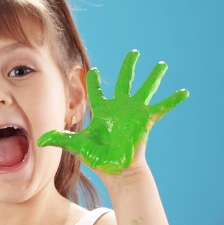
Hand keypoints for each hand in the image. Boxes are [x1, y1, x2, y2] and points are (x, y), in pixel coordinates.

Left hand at [37, 50, 188, 174]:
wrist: (117, 171)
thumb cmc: (98, 159)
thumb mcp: (77, 146)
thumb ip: (59, 139)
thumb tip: (38, 141)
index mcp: (102, 111)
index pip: (96, 92)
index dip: (91, 81)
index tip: (89, 69)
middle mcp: (119, 108)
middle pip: (124, 82)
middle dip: (128, 67)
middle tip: (134, 52)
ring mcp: (134, 113)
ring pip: (145, 89)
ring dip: (153, 77)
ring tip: (161, 65)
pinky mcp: (146, 120)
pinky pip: (162, 108)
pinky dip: (173, 100)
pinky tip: (185, 92)